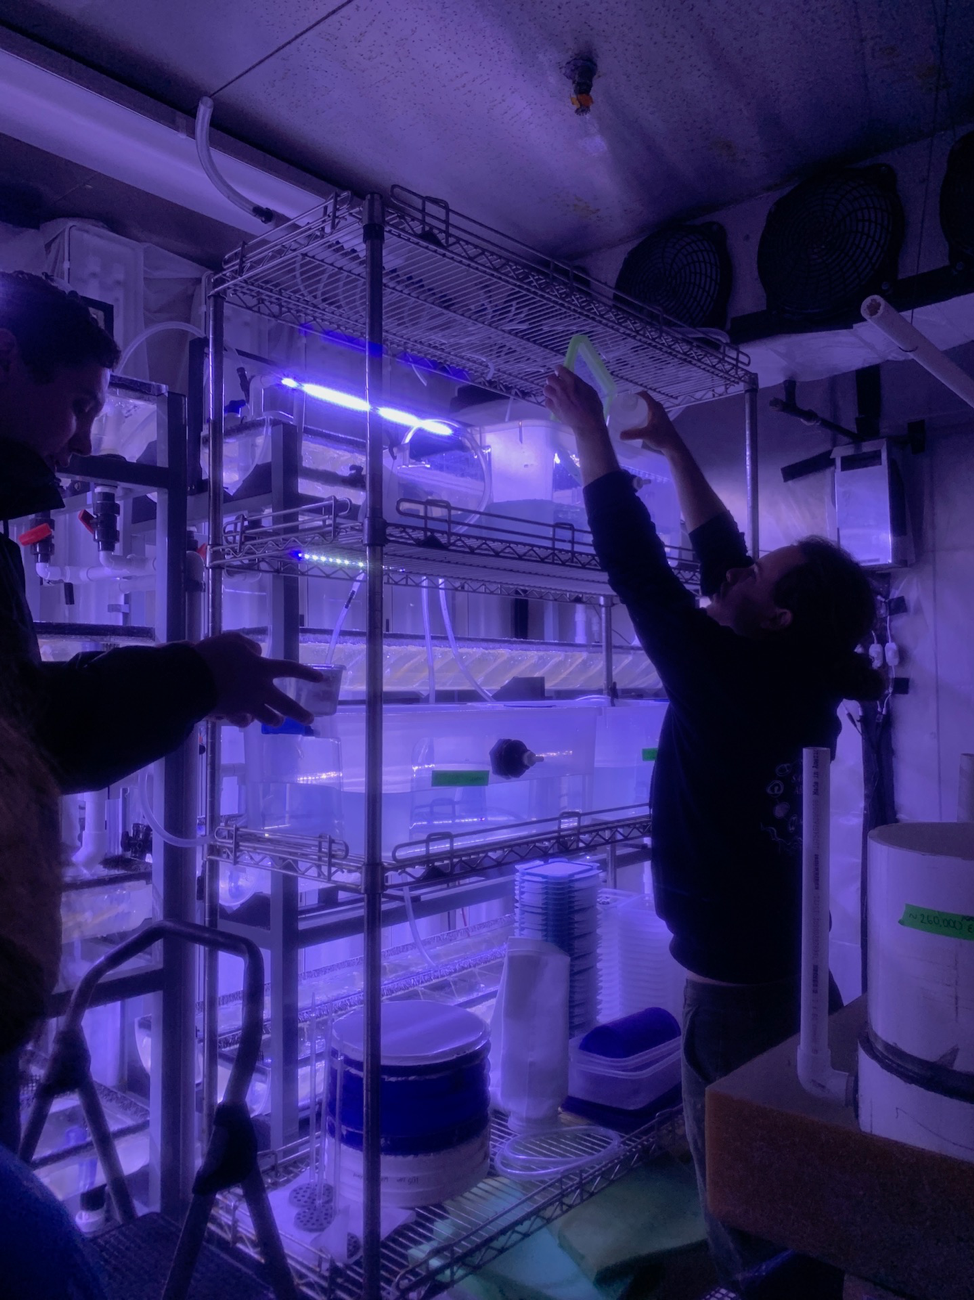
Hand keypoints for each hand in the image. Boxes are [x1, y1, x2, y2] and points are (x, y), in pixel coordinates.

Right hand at [194, 632, 322, 727]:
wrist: (192, 678)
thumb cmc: (213, 654)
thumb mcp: (234, 640)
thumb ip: (250, 645)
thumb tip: (258, 652)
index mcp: (262, 669)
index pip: (290, 670)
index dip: (306, 674)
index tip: (320, 680)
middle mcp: (259, 689)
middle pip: (286, 705)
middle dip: (300, 713)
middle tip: (310, 720)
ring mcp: (247, 704)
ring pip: (268, 718)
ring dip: (274, 720)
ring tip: (277, 721)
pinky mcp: (232, 714)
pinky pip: (243, 720)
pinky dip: (244, 719)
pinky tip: (245, 719)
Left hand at [543, 366, 606, 438]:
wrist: (588, 424)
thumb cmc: (593, 407)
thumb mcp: (590, 390)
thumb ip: (580, 384)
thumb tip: (573, 380)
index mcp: (573, 382)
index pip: (560, 370)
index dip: (559, 370)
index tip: (559, 372)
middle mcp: (562, 388)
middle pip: (550, 378)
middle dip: (553, 380)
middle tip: (556, 383)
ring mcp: (556, 398)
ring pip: (546, 389)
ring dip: (550, 390)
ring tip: (555, 394)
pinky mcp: (553, 408)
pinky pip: (546, 401)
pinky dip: (550, 401)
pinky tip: (555, 403)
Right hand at [621, 392, 681, 455]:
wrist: (673, 445)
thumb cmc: (661, 437)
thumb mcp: (646, 435)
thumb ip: (633, 434)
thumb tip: (620, 435)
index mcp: (655, 407)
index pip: (644, 395)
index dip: (634, 395)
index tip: (625, 401)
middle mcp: (657, 407)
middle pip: (644, 400)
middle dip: (634, 402)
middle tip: (624, 408)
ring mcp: (658, 413)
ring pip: (646, 406)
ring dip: (637, 408)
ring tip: (628, 414)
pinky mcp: (658, 419)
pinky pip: (648, 412)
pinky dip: (641, 413)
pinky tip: (636, 420)